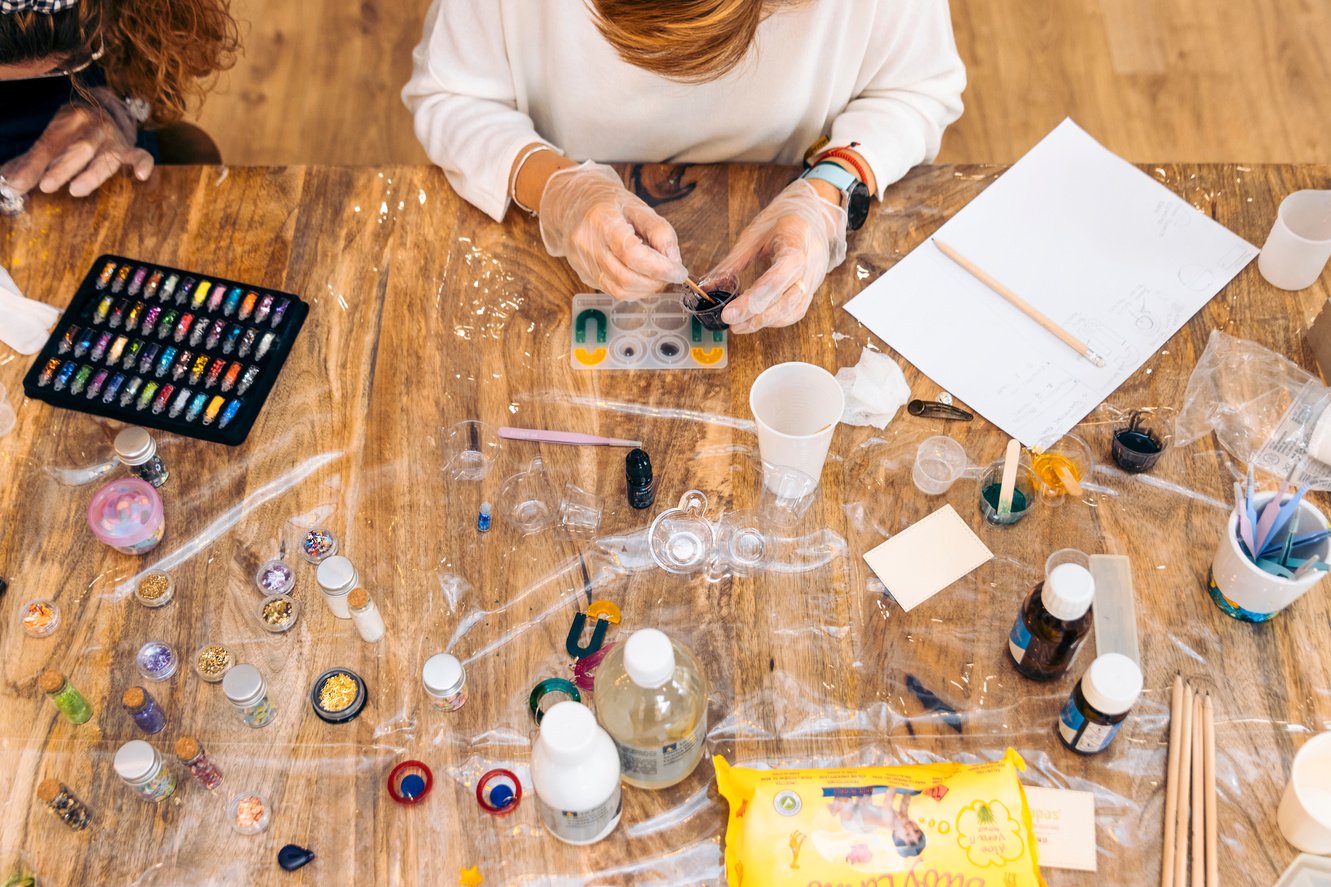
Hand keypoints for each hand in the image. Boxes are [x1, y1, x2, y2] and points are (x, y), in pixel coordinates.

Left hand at [0, 91, 152, 198]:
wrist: (111, 106)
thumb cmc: (77, 130)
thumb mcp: (53, 138)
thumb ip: (33, 162)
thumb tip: (10, 185)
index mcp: (69, 118)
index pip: (50, 143)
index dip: (36, 163)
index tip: (22, 182)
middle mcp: (93, 124)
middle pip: (78, 148)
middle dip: (62, 167)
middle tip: (46, 186)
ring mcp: (115, 137)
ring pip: (105, 156)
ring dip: (91, 174)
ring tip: (76, 190)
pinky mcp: (131, 148)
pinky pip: (141, 156)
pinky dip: (143, 164)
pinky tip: (141, 176)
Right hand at [539, 161, 686, 299]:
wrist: (573, 204)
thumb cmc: (609, 203)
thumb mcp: (638, 206)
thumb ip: (659, 230)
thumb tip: (673, 260)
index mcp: (601, 221)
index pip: (632, 254)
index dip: (659, 268)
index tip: (679, 272)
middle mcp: (587, 245)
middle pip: (626, 277)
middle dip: (656, 282)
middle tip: (671, 275)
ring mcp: (583, 263)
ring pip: (619, 291)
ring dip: (646, 289)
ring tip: (658, 276)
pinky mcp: (584, 276)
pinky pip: (613, 292)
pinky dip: (634, 291)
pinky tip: (642, 279)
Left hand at [702, 179, 847, 332]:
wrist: (814, 214)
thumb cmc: (784, 220)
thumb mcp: (755, 234)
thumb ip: (733, 262)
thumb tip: (708, 285)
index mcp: (796, 243)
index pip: (777, 279)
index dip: (752, 300)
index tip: (729, 312)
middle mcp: (810, 265)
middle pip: (786, 300)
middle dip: (756, 317)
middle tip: (730, 322)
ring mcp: (814, 279)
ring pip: (792, 310)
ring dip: (765, 322)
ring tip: (739, 325)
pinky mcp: (812, 289)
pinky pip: (796, 311)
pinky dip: (776, 319)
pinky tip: (757, 320)